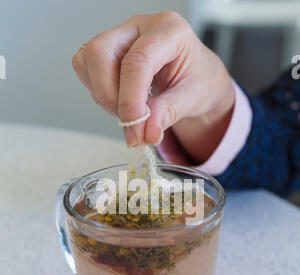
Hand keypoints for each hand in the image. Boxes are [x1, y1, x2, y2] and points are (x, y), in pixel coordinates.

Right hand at [72, 12, 234, 161]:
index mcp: (168, 29)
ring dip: (104, 95)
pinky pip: (86, 69)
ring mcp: (120, 36)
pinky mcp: (107, 51)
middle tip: (130, 123)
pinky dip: (99, 92)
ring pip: (88, 60)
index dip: (131, 101)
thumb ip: (169, 113)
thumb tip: (147, 132)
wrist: (197, 78)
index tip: (136, 130)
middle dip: (110, 95)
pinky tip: (121, 100)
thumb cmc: (199, 80)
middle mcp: (140, 26)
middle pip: (100, 53)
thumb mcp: (194, 98)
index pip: (137, 61)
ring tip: (130, 110)